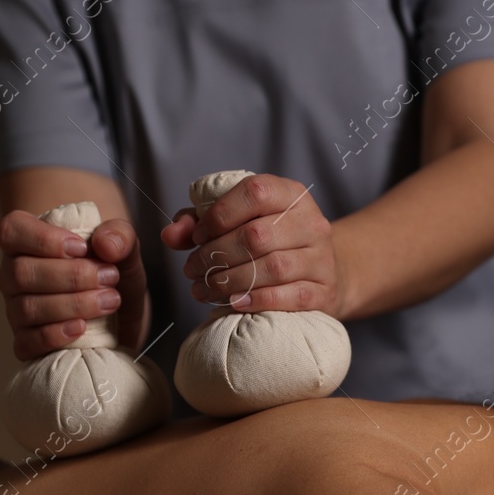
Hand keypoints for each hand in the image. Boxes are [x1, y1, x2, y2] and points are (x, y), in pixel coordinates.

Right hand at [0, 210, 150, 359]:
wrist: (123, 312)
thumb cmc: (111, 270)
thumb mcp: (124, 247)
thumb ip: (119, 235)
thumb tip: (105, 245)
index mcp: (26, 242)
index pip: (11, 230)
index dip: (42, 239)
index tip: (81, 248)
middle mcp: (13, 275)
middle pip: (21, 272)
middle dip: (71, 276)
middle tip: (110, 277)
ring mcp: (16, 310)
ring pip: (27, 308)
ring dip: (72, 305)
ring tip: (109, 301)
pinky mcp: (26, 342)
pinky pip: (26, 342)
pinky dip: (54, 336)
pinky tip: (81, 328)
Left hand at [160, 173, 346, 316]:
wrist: (322, 273)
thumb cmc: (270, 243)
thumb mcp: (237, 221)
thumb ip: (199, 222)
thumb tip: (169, 235)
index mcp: (289, 194)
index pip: (254, 192)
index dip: (219, 214)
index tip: (197, 236)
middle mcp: (311, 222)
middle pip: (257, 235)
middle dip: (215, 254)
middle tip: (191, 269)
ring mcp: (321, 258)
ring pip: (272, 267)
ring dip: (229, 281)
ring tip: (203, 289)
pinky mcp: (324, 290)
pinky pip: (291, 296)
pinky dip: (258, 300)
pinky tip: (234, 302)